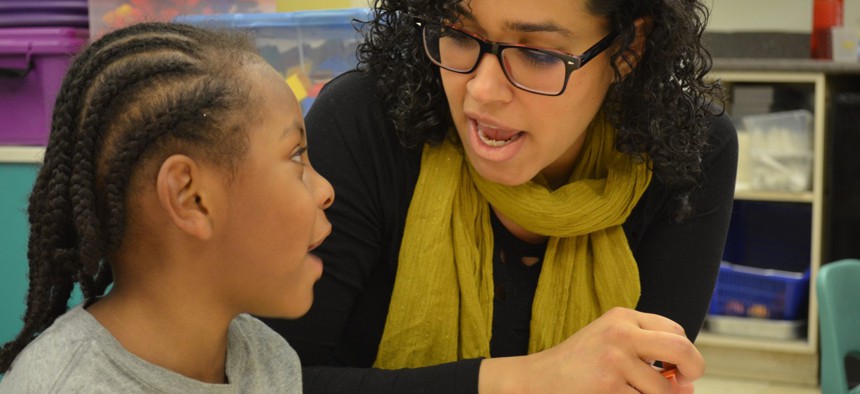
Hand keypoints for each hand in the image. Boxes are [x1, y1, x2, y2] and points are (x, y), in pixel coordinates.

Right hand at [479, 307, 703, 392]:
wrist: (537, 379)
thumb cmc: (578, 364)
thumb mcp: (610, 341)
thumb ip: (647, 351)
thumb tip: (689, 384)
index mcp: (622, 316)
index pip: (675, 331)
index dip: (684, 353)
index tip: (676, 370)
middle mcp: (620, 333)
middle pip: (681, 349)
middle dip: (693, 369)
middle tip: (686, 384)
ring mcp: (615, 361)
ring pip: (663, 389)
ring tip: (631, 392)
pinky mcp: (608, 388)